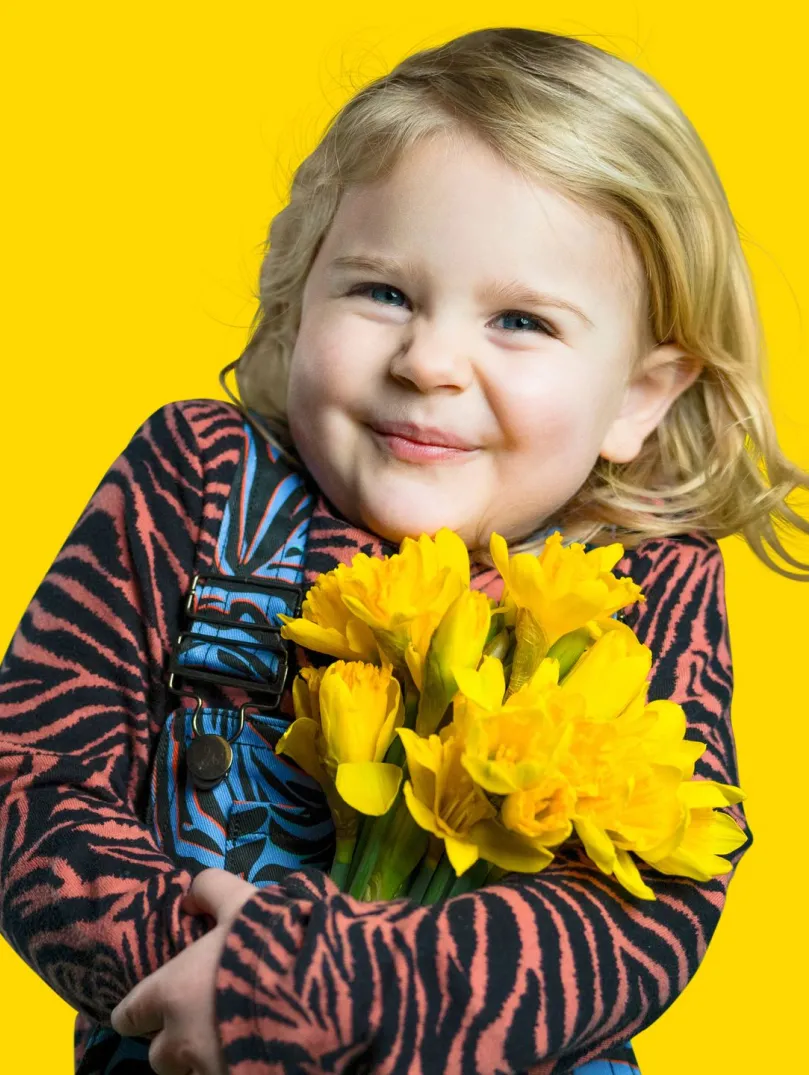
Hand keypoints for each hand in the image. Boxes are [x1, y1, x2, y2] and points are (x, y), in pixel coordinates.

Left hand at [110, 868, 257, 1074]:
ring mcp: (208, 1072)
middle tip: (199, 1024)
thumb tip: (191, 894)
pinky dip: (232, 1069)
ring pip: (190, 1074)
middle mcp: (181, 1043)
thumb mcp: (241, 902)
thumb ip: (211, 890)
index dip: (138, 1011)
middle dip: (173, 1045)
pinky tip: (252, 1053)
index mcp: (172, 995)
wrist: (318, 996)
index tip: (151, 1007)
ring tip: (229, 1039)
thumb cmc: (269, 944)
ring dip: (202, 1061)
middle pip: (158, 1057)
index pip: (127, 1016)